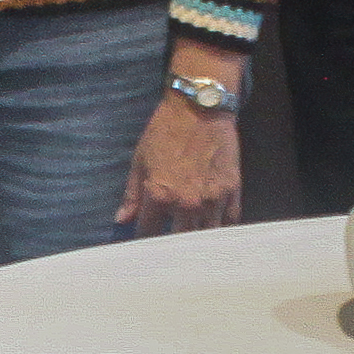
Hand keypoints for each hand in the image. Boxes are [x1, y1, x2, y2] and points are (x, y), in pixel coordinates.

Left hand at [118, 40, 246, 234]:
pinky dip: (220, 226)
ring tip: (190, 239)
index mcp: (159, 195)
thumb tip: (121, 221)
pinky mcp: (232, 192)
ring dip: (197, 238)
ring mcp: (212, 200)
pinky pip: (228, 222)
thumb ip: (132, 195)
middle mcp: (187, 203)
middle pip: (179, 241)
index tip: (144, 241)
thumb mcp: (140, 159)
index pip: (148, 232)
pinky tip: (211, 226)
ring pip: (205, 236)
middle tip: (167, 245)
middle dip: (171, 244)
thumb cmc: (166, 131)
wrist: (200, 108)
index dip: (144, 238)